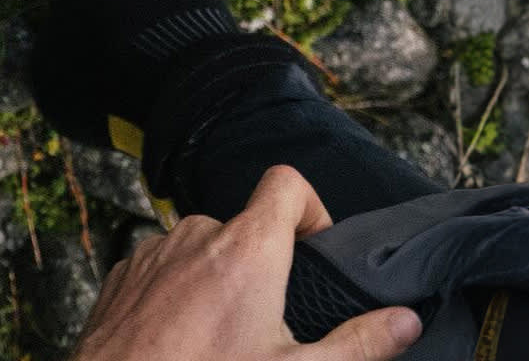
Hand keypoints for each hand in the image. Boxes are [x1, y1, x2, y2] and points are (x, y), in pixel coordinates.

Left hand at [68, 165, 423, 360]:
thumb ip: (357, 344)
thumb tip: (406, 321)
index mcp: (246, 248)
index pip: (287, 183)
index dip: (311, 210)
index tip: (315, 255)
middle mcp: (196, 234)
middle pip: (247, 227)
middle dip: (264, 268)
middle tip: (270, 328)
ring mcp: (154, 250)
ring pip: (203, 250)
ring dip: (219, 283)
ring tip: (223, 341)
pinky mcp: (123, 273)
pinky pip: (165, 267)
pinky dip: (180, 294)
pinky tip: (184, 342)